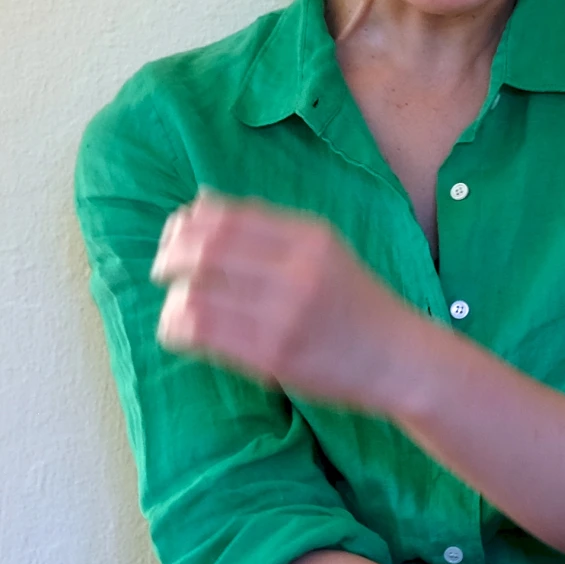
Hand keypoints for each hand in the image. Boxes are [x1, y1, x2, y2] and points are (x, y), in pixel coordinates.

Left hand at [151, 192, 423, 412]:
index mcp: (310, 237)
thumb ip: (267, 230)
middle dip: (170, 256)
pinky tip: (183, 331)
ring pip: (195, 292)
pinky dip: (177, 327)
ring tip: (179, 306)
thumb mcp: (325, 253)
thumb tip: (199, 203)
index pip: (227, 217)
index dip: (188, 223)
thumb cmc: (357, 306)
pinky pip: (202, 332)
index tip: (176, 235)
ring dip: (174, 297)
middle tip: (163, 270)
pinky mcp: (274, 355)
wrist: (400, 359)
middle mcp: (298, 270)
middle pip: (205, 250)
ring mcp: (285, 314)